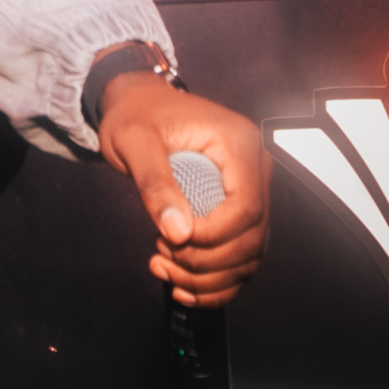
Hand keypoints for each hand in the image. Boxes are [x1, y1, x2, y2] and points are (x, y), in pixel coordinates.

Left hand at [97, 75, 268, 306]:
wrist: (137, 103)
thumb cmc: (135, 114)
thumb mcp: (133, 142)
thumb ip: (155, 185)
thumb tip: (178, 232)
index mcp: (239, 144)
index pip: (247, 208)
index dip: (213, 236)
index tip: (172, 240)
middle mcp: (255, 167)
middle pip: (253, 237)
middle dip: (207, 262)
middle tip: (162, 255)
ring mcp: (251, 189)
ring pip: (249, 254)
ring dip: (209, 278)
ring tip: (164, 266)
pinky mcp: (238, 207)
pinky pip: (240, 254)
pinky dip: (216, 281)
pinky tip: (182, 286)